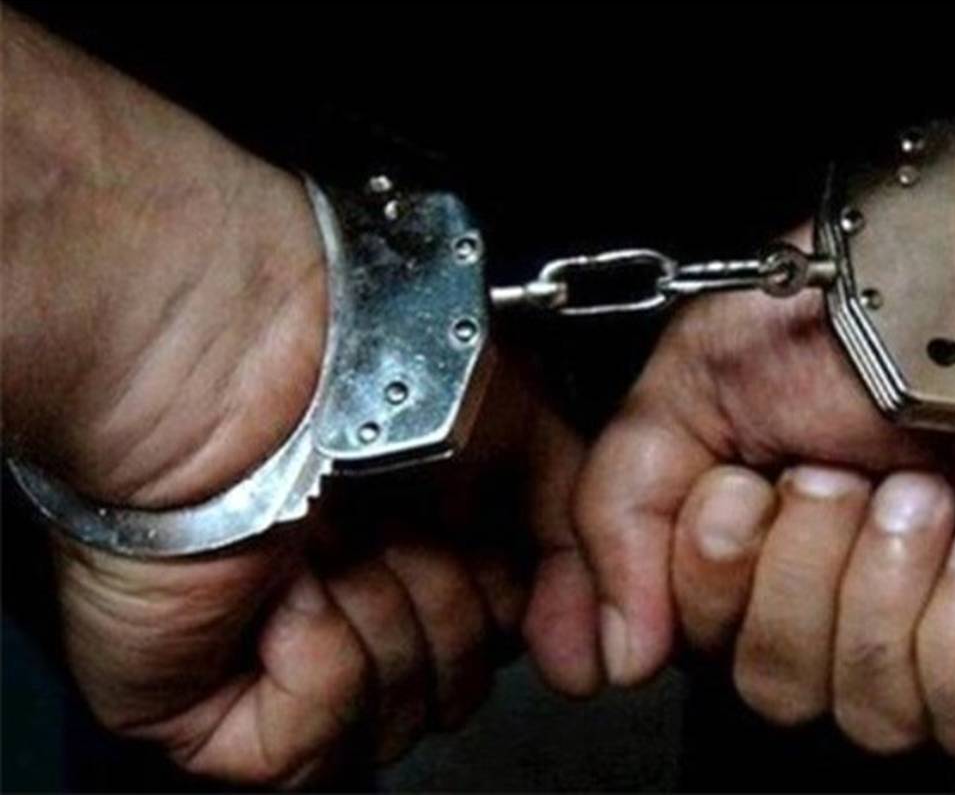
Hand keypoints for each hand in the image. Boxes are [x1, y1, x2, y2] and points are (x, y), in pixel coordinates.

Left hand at [3, 11, 564, 784]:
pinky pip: (303, 751)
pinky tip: (286, 588)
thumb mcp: (524, 430)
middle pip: (449, 694)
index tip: (483, 541)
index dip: (504, 604)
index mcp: (416, 552)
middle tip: (393, 526)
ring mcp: (278, 657)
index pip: (493, 644)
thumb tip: (592, 655)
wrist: (248, 360)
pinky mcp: (203, 705)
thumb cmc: (368, 367)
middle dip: (440, 608)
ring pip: (387, 729)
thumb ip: (576, 541)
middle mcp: (353, 605)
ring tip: (330, 545)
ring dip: (379, 622)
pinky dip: (316, 664)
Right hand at [524, 0, 954, 760]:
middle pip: (768, 682)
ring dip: (882, 580)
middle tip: (840, 474)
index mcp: (754, 542)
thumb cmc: (864, 321)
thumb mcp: (690, 385)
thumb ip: (617, 509)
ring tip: (922, 494)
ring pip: (858, 709)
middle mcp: (832, 597)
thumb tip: (614, 651)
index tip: (738, 490)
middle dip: (800, 566)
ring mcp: (924, 638)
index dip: (702, 574)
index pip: (687, 638)